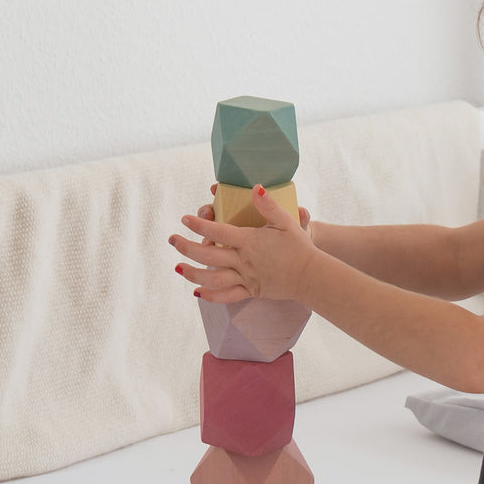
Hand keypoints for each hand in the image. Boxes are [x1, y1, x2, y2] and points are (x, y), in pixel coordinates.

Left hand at [171, 184, 317, 302]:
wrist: (311, 275)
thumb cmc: (299, 246)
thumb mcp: (285, 221)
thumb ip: (268, 205)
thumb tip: (255, 187)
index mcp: (250, 241)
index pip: (218, 231)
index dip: (199, 224)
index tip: (185, 219)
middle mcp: (244, 260)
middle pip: (208, 255)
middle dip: (186, 247)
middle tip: (172, 240)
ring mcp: (246, 277)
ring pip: (213, 278)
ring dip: (192, 273)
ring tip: (177, 267)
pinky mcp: (251, 290)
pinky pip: (227, 296)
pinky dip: (211, 296)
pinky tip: (197, 292)